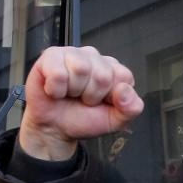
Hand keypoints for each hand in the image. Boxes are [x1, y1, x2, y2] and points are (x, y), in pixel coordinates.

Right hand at [18, 46, 143, 160]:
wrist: (54, 129)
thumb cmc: (83, 120)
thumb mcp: (115, 121)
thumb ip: (131, 108)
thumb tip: (125, 90)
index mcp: (113, 70)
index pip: (124, 77)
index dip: (111, 97)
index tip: (101, 103)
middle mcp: (95, 58)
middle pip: (102, 75)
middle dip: (91, 95)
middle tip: (82, 100)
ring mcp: (73, 53)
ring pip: (81, 69)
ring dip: (74, 91)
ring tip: (69, 94)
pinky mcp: (51, 55)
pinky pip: (58, 72)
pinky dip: (56, 90)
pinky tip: (54, 90)